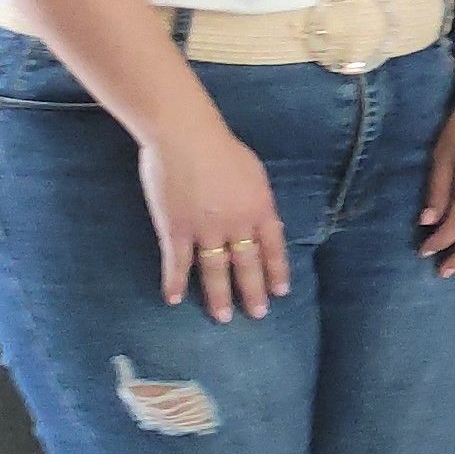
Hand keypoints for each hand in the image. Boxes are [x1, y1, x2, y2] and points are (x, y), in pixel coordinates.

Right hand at [144, 114, 287, 320]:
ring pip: (215, 270)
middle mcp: (237, 225)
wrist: (185, 135)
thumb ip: (256, 198)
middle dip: (253, 291)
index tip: (280, 291)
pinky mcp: (175, 229)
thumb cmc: (220, 146)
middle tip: (257, 315)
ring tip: (222, 317)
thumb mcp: (253, 172)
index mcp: (260, 208)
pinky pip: (176, 261)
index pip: (273, 247)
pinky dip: (175, 281)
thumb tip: (262, 217)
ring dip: (218, 296)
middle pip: (247, 264)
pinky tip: (174, 298)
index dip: (276, 270)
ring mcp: (206, 230)